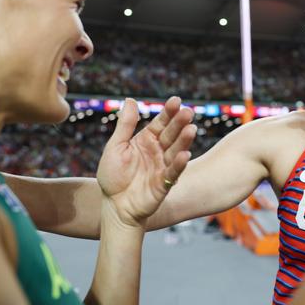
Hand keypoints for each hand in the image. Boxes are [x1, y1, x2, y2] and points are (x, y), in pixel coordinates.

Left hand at [96, 97, 195, 227]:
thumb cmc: (113, 175)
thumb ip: (125, 125)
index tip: (176, 100)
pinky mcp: (165, 183)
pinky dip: (179, 163)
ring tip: (191, 129)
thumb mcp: (116, 146)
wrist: (114, 205)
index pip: (160, 122)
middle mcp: (158, 151)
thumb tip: (130, 99)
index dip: (168, 112)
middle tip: (188, 112)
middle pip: (171, 134)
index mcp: (146, 140)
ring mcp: (163, 166)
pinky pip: (173, 171)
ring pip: (176, 150)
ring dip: (184, 140)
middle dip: (180, 123)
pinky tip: (185, 154)